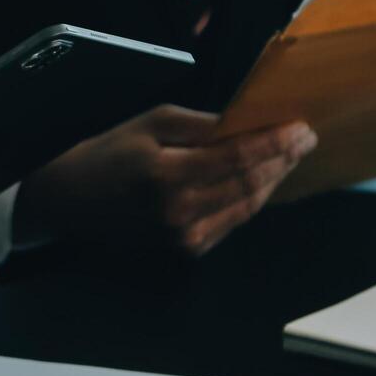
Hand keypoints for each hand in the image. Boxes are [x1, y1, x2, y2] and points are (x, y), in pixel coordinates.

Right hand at [19, 105, 316, 255]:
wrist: (68, 202)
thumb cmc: (107, 154)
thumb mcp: (149, 124)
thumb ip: (200, 125)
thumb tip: (245, 125)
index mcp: (169, 176)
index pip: (238, 158)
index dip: (275, 143)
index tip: (302, 128)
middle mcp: (181, 213)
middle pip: (249, 184)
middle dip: (282, 160)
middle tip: (307, 139)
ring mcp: (185, 238)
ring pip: (246, 207)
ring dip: (273, 181)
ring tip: (291, 157)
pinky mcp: (185, 251)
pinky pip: (231, 223)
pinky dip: (251, 200)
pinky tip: (263, 181)